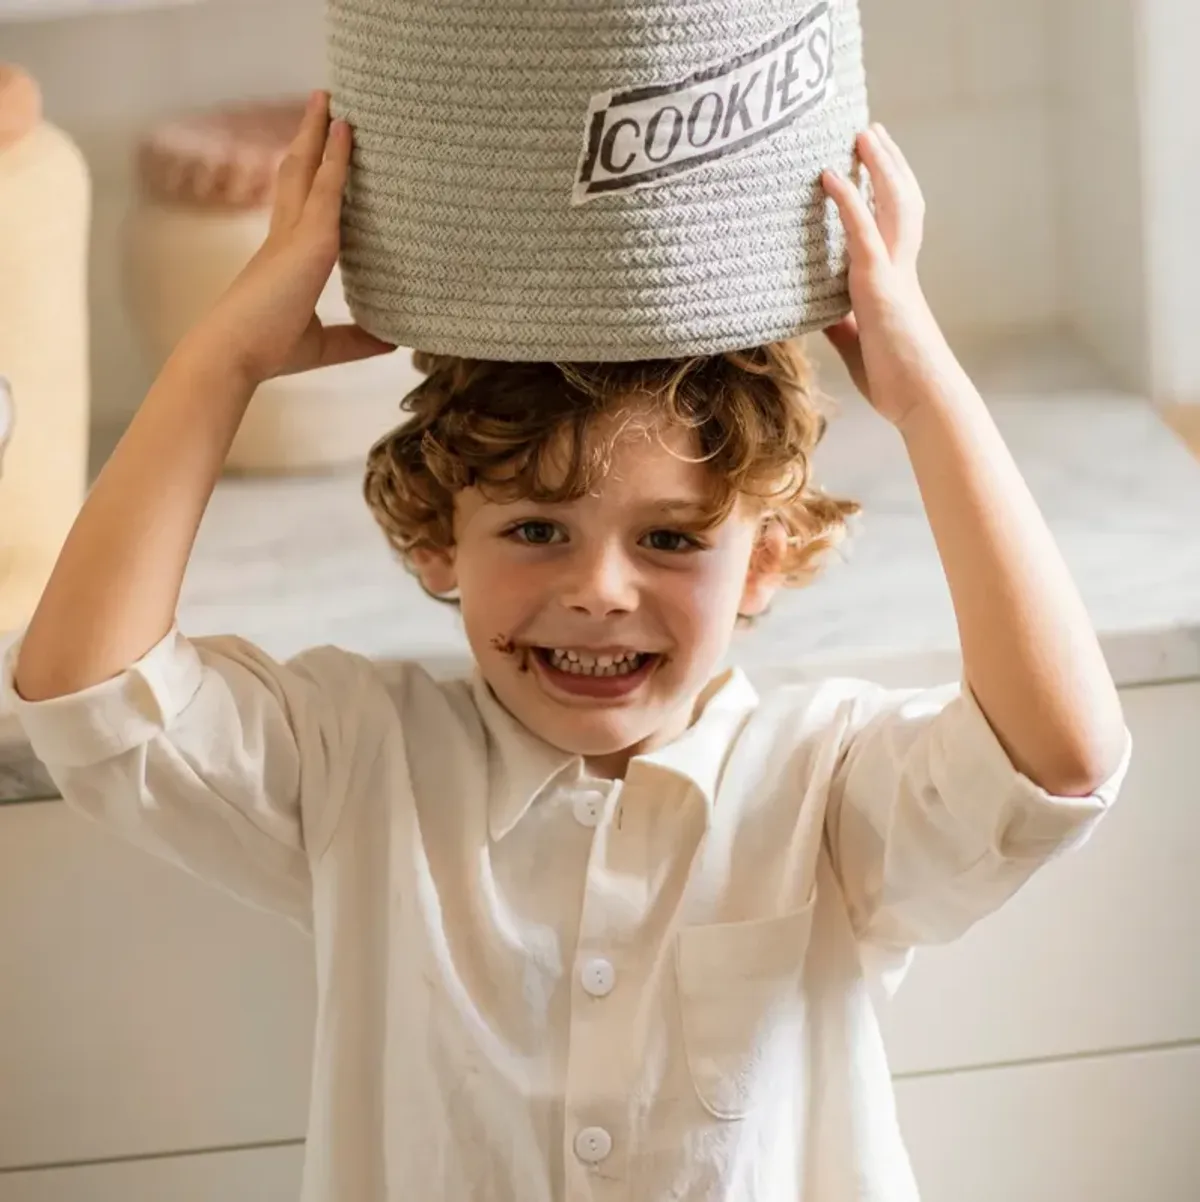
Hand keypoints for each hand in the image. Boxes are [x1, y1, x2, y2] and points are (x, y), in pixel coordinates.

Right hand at [190, 90, 393, 387]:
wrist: (231, 355)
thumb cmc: (266, 351)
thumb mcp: (324, 344)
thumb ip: (355, 339)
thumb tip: (389, 340)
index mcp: (283, 257)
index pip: (298, 205)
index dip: (309, 175)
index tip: (318, 149)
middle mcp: (283, 238)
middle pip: (295, 173)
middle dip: (308, 139)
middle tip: (322, 104)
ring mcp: (292, 235)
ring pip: (306, 170)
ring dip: (319, 132)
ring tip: (332, 97)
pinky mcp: (307, 242)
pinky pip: (325, 189)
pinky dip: (337, 158)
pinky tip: (347, 130)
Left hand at [821, 124, 950, 427]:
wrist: (924, 402)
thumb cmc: (896, 382)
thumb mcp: (859, 347)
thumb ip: (842, 325)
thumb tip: (821, 316)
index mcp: (895, 282)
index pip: (893, 224)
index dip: (884, 191)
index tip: (870, 164)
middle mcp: (900, 269)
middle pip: (901, 201)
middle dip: (887, 164)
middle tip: (869, 131)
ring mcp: (893, 275)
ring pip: (891, 205)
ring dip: (877, 165)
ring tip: (861, 132)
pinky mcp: (880, 287)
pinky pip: (863, 233)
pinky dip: (847, 201)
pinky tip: (830, 176)